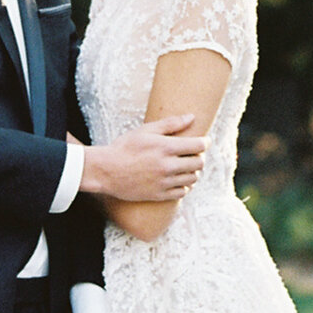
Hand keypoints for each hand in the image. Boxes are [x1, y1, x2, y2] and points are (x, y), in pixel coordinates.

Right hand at [79, 114, 205, 205]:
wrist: (106, 171)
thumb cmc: (124, 147)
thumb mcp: (146, 131)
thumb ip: (170, 124)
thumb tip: (192, 117)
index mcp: (165, 147)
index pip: (198, 146)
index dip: (205, 142)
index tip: (204, 141)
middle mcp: (167, 166)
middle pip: (199, 163)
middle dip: (200, 156)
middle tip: (193, 153)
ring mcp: (164, 182)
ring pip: (192, 178)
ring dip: (193, 171)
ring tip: (185, 165)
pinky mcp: (159, 195)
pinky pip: (182, 192)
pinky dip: (185, 185)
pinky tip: (178, 179)